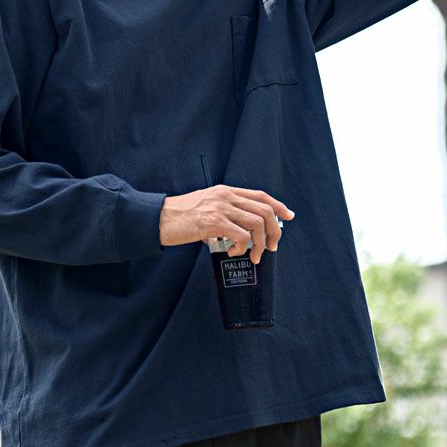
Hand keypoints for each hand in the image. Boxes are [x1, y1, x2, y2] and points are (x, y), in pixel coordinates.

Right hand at [159, 185, 293, 263]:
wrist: (157, 218)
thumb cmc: (179, 217)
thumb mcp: (205, 208)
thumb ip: (223, 216)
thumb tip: (237, 236)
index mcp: (225, 191)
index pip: (260, 195)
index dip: (278, 206)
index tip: (289, 216)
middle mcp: (225, 196)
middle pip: (264, 209)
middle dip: (274, 231)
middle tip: (272, 247)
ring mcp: (220, 207)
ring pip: (257, 222)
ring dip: (260, 243)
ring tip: (253, 255)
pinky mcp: (213, 222)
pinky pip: (240, 235)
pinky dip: (242, 247)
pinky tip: (232, 253)